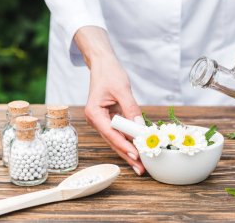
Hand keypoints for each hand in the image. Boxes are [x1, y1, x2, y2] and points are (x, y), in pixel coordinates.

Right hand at [75, 26, 144, 174]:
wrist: (103, 64)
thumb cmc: (109, 73)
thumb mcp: (122, 90)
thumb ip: (131, 109)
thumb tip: (139, 127)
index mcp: (94, 113)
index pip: (110, 133)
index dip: (123, 146)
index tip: (135, 155)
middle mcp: (95, 119)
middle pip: (113, 141)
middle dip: (127, 155)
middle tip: (140, 169)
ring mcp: (101, 120)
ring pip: (116, 139)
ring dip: (128, 150)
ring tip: (141, 164)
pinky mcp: (108, 119)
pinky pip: (119, 132)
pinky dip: (128, 140)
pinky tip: (138, 148)